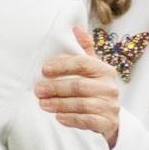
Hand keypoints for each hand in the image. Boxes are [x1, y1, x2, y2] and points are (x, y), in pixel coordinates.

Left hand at [36, 26, 120, 147]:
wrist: (108, 117)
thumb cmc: (94, 88)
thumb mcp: (91, 68)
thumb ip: (84, 50)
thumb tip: (74, 27)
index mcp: (104, 69)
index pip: (83, 63)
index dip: (62, 65)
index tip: (44, 70)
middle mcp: (110, 87)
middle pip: (79, 85)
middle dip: (55, 88)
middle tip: (37, 90)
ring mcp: (110, 105)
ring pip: (82, 104)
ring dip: (59, 104)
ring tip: (42, 104)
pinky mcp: (108, 122)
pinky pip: (88, 121)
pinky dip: (72, 119)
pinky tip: (58, 117)